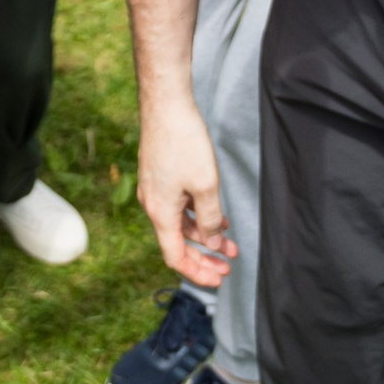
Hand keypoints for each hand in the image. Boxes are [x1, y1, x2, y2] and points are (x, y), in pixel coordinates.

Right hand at [136, 97, 235, 288]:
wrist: (165, 104)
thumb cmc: (183, 142)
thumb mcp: (205, 185)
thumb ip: (210, 218)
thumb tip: (214, 241)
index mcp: (160, 212)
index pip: (175, 256)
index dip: (196, 272)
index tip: (218, 279)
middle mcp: (153, 204)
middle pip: (178, 243)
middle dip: (205, 257)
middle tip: (228, 266)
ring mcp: (155, 189)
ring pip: (180, 224)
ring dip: (205, 234)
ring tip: (230, 242)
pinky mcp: (160, 175)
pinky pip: (179, 206)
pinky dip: (197, 215)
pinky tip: (217, 214)